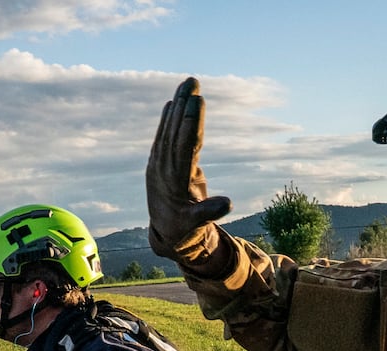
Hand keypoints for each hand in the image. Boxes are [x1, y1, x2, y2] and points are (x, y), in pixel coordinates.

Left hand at [146, 77, 232, 274]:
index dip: (190, 123)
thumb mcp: (196, 225)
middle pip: (174, 130)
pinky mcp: (160, 162)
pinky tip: (171, 102)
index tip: (196, 102)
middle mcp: (164, 167)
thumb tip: (227, 204)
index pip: (183, 145)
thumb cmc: (184, 229)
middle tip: (191, 81)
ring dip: (177, 105)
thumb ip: (209, 213)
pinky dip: (168, 118)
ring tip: (186, 84)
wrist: (165, 233)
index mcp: (174, 180)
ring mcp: (159, 163)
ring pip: (169, 129)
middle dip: (183, 105)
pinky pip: (165, 135)